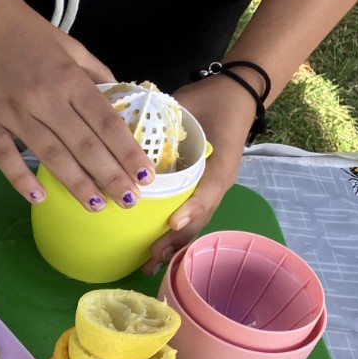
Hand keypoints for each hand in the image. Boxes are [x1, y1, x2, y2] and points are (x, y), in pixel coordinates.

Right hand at [0, 0, 154, 210]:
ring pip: (50, 155)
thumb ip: (97, 74)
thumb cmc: (27, 33)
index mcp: (69, 79)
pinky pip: (4, 156)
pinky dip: (21, 179)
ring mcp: (13, 113)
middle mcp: (45, 98)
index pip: (106, 122)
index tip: (145, 175)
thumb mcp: (71, 46)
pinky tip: (40, 197)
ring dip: (76, 183)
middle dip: (110, 175)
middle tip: (129, 200)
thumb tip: (121, 101)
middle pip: (84, 145)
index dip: (127, 151)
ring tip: (97, 206)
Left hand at [141, 76, 257, 274]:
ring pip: (195, 222)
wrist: (233, 95)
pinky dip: (174, 235)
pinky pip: (190, 215)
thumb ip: (164, 119)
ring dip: (174, 244)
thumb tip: (123, 132)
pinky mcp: (202, 190)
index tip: (173, 222)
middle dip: (177, 238)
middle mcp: (215, 180)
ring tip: (152, 264)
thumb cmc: (211, 99)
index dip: (192, 208)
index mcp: (218, 162)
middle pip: (200, 216)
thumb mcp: (190, 105)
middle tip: (154, 255)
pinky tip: (154, 250)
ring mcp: (210, 188)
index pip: (208, 191)